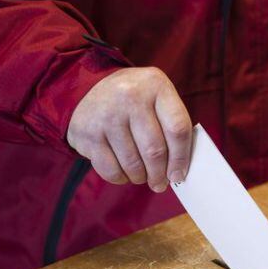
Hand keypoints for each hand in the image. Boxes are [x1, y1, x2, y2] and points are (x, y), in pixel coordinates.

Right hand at [67, 67, 191, 190]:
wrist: (95, 89)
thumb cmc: (137, 102)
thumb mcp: (159, 101)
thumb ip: (174, 129)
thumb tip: (179, 172)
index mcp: (156, 85)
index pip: (177, 129)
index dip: (181, 158)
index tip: (179, 175)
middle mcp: (130, 96)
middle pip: (154, 150)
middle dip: (159, 174)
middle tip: (159, 183)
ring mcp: (106, 114)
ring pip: (133, 164)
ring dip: (140, 177)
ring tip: (142, 176)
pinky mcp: (86, 132)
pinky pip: (111, 169)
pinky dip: (120, 178)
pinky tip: (123, 172)